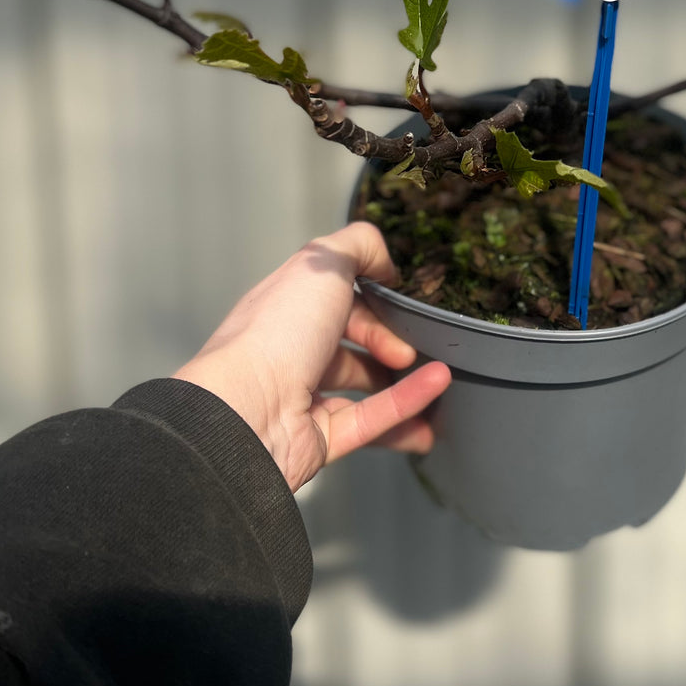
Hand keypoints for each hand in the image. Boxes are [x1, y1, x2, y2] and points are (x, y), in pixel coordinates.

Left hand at [174, 222, 450, 492]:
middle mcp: (291, 350)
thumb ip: (358, 246)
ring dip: (405, 378)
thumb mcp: (322, 265)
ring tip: (441, 372)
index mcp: (286, 306)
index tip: (401, 297)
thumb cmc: (274, 336)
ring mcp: (303, 397)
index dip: (371, 295)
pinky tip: (434, 392)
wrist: (244, 415)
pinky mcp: (318, 439)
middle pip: (350, 340)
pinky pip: (369, 422)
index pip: (336, 294)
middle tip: (411, 342)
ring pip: (362, 386)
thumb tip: (384, 261)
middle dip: (388, 338)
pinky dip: (405, 407)